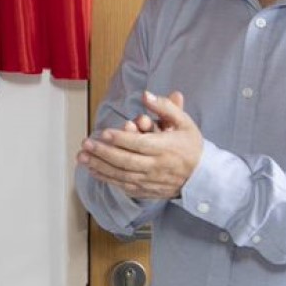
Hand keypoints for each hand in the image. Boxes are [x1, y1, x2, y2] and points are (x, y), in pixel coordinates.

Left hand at [75, 90, 202, 200]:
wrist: (202, 177)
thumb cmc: (191, 146)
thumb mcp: (184, 122)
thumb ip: (165, 107)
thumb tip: (146, 95)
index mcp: (166, 149)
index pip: (140, 144)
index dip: (121, 139)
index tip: (104, 132)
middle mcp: (156, 167)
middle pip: (126, 161)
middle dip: (103, 152)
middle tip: (86, 144)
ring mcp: (151, 181)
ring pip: (121, 175)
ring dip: (99, 166)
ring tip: (82, 157)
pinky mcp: (147, 190)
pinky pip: (123, 186)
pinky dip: (107, 179)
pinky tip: (93, 171)